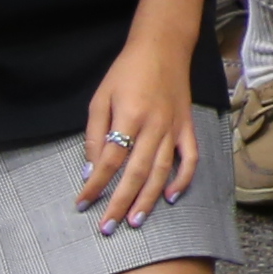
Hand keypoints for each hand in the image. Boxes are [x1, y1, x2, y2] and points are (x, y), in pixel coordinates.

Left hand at [74, 30, 198, 230]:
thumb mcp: (100, 98)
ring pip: (161, 171)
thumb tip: (91, 169)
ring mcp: (174, 127)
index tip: (82, 203)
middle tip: (107, 227)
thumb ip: (95, 134)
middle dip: (120, 202)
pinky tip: (171, 198)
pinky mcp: (187, 126)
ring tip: (135, 221)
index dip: (95, 185)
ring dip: (148, 199)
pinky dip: (184, 179)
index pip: (109, 160)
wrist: (163, 47)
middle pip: (135, 172)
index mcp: (129, 116)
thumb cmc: (126, 72)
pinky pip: (190, 157)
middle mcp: (154, 125)